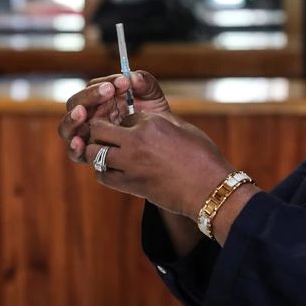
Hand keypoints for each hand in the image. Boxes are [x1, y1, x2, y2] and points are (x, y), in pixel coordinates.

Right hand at [58, 70, 169, 162]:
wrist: (165, 147)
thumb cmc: (156, 119)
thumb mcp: (153, 98)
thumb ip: (145, 83)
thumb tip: (132, 77)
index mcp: (102, 99)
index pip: (93, 87)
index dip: (105, 82)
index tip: (123, 82)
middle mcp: (91, 115)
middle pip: (76, 103)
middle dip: (89, 96)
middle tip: (107, 92)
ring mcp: (87, 135)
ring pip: (68, 127)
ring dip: (72, 119)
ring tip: (81, 113)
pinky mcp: (90, 155)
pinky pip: (75, 153)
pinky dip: (74, 148)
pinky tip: (79, 142)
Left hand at [83, 112, 232, 218]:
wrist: (209, 189)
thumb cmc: (202, 156)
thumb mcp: (182, 127)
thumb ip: (159, 120)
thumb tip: (144, 118)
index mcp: (151, 123)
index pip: (125, 116)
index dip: (128, 121)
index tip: (134, 127)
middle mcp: (135, 141)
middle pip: (100, 129)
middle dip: (102, 129)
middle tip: (109, 134)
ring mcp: (130, 164)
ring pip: (95, 152)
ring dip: (98, 149)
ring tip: (108, 151)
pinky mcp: (130, 185)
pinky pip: (103, 175)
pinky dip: (104, 170)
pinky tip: (113, 168)